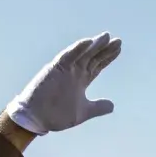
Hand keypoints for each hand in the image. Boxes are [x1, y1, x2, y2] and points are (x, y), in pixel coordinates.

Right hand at [6, 33, 121, 134]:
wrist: (37, 119)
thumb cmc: (57, 115)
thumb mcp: (83, 112)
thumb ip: (98, 107)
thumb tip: (112, 105)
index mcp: (81, 81)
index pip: (97, 65)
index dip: (107, 57)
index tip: (118, 48)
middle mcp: (74, 72)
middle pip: (92, 57)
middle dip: (105, 49)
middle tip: (118, 41)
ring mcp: (65, 70)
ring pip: (82, 54)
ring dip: (94, 46)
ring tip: (106, 37)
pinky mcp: (55, 69)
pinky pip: (67, 57)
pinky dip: (77, 49)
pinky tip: (88, 42)